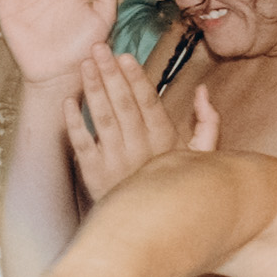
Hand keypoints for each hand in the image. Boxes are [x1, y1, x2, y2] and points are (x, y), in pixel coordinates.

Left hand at [65, 45, 217, 201]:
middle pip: (123, 106)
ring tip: (84, 65)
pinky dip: (74, 122)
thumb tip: (204, 91)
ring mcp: (115, 162)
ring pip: (102, 119)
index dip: (135, 79)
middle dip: (110, 74)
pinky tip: (68, 100)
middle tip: (98, 48)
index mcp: (164, 141)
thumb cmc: (174, 183)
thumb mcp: (200, 156)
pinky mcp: (94, 174)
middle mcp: (140, 150)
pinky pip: (82, 144)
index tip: (124, 56)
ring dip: (92, 90)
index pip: (149, 103)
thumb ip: (208, 122)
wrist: (151, 227)